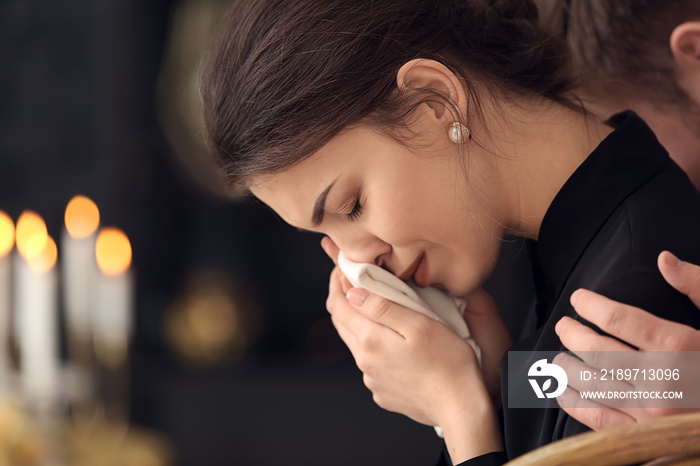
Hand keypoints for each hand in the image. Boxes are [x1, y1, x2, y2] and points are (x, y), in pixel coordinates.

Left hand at [321, 237, 502, 461]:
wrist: (461, 408)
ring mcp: (372, 379)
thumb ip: (383, 307)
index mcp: (370, 340)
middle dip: (345, 299)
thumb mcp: (419, 324)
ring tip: (380, 308)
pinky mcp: (382, 390)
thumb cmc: (449, 364)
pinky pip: (371, 362)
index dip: (337, 282)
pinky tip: (395, 341)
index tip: (343, 268)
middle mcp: (365, 361)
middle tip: (357, 281)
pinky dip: (375, 345)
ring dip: (361, 322)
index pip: (337, 304)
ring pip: (356, 342)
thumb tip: (354, 293)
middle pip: (342, 323)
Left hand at [554, 251, 699, 429]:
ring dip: (569, 368)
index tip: (578, 298)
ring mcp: (652, 411)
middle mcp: (662, 378)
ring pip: (593, 383)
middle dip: (574, 335)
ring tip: (559, 357)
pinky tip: (562, 391)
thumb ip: (697, 287)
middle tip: (563, 326)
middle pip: (599, 351)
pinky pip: (599, 417)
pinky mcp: (646, 436)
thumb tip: (663, 259)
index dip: (593, 305)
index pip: (620, 319)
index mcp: (681, 345)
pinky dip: (574, 403)